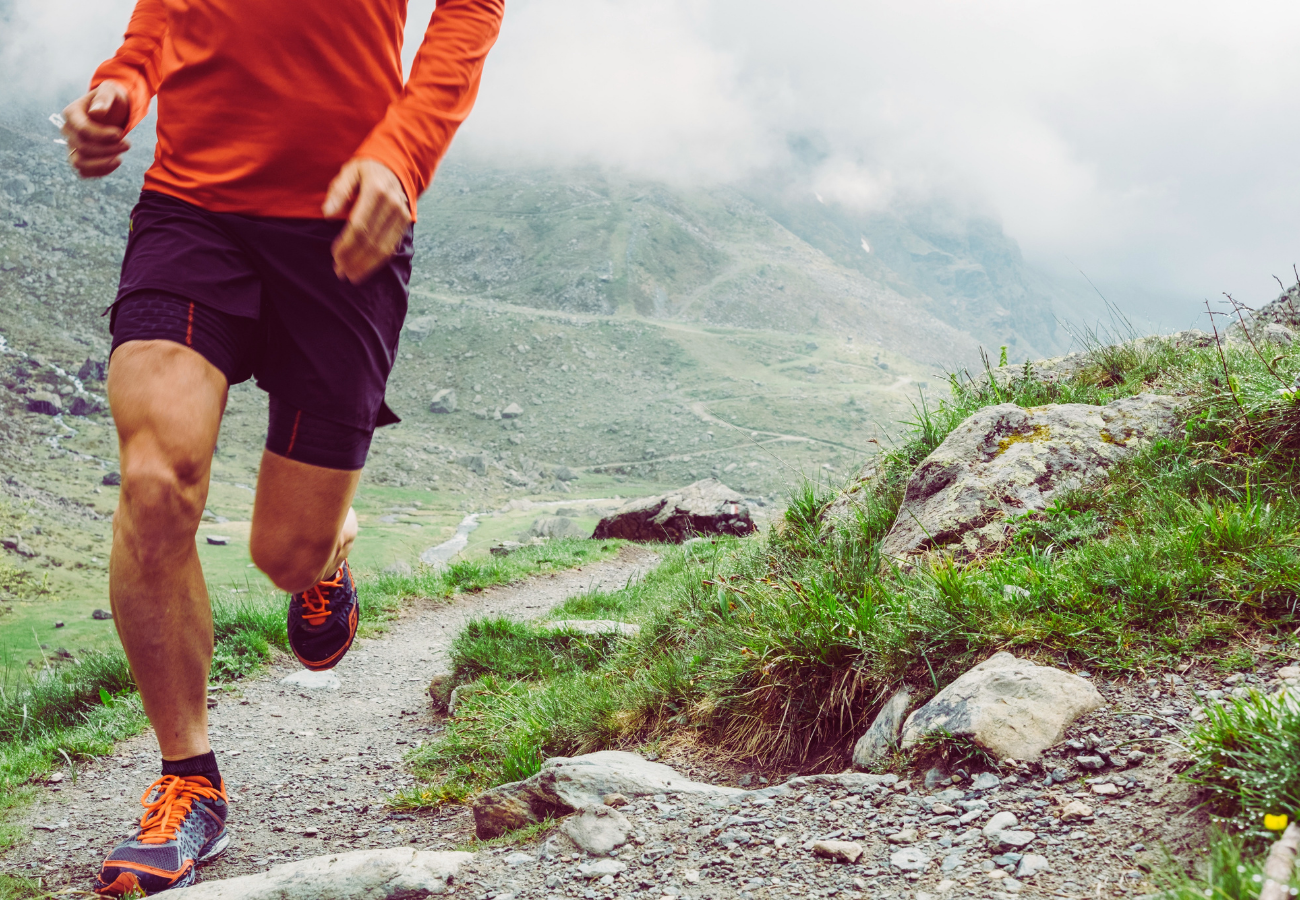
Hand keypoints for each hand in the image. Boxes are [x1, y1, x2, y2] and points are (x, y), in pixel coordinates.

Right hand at [62, 81, 130, 178]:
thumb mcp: (110, 92)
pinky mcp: (79, 157)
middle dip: (108, 149)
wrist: (113, 110)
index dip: (102, 135)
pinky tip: (115, 162)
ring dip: (102, 164)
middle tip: (128, 144)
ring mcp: (72, 145)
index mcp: (71, 113)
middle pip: (83, 148)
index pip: (82, 130)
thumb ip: (104, 99)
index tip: (120, 134)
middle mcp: (68, 130)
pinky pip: (84, 172)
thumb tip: (96, 113)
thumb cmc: (111, 99)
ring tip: (119, 157)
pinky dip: (100, 171)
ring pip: (79, 163)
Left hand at [322, 158, 410, 283]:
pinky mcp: (405, 223)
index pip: (360, 226)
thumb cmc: (367, 170)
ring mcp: (401, 215)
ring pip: (383, 248)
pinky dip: (378, 261)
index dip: (347, 244)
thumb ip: (338, 191)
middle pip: (371, 241)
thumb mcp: (349, 172)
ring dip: (366, 265)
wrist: (396, 166)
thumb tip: (327, 214)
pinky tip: (366, 269)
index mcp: (376, 191)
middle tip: (340, 272)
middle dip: (354, 259)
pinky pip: (392, 247)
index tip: (335, 256)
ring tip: (351, 276)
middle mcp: (392, 205)